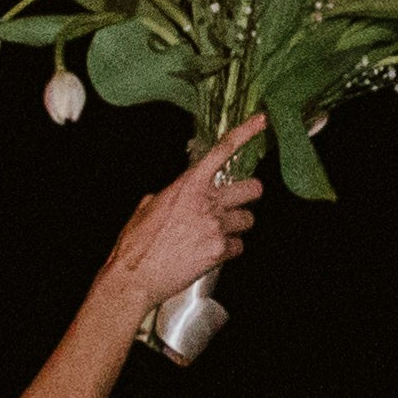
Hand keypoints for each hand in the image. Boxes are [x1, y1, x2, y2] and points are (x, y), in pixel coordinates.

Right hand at [105, 123, 265, 315]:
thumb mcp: (146, 208)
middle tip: (237, 204)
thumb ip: (165, 196)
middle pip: (253, 189)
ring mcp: (216, 226)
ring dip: (236, 227)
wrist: (135, 276)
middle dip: (248, 197)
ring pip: (248, 220)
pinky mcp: (220, 250)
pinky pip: (239, 247)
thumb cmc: (136, 245)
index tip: (261, 120)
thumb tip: (166, 198)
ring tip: (215, 236)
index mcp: (188, 185)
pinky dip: (228, 251)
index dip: (245, 132)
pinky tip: (209, 254)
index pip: (222, 150)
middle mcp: (207, 202)